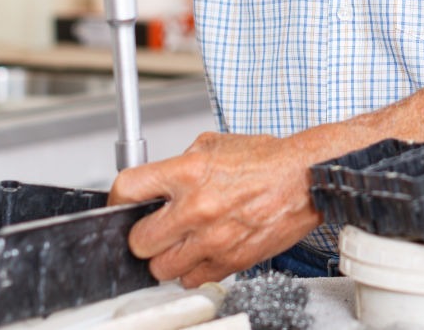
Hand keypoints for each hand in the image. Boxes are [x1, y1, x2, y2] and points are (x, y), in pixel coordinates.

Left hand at [108, 131, 323, 286]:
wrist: (304, 180)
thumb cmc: (266, 161)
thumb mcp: (214, 144)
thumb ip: (179, 164)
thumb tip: (157, 184)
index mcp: (189, 172)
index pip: (128, 189)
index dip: (118, 199)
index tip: (122, 204)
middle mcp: (197, 208)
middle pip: (139, 241)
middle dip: (143, 234)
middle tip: (154, 227)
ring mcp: (213, 239)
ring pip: (161, 268)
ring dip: (166, 256)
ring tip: (179, 241)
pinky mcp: (230, 262)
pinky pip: (191, 279)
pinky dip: (191, 270)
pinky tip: (200, 252)